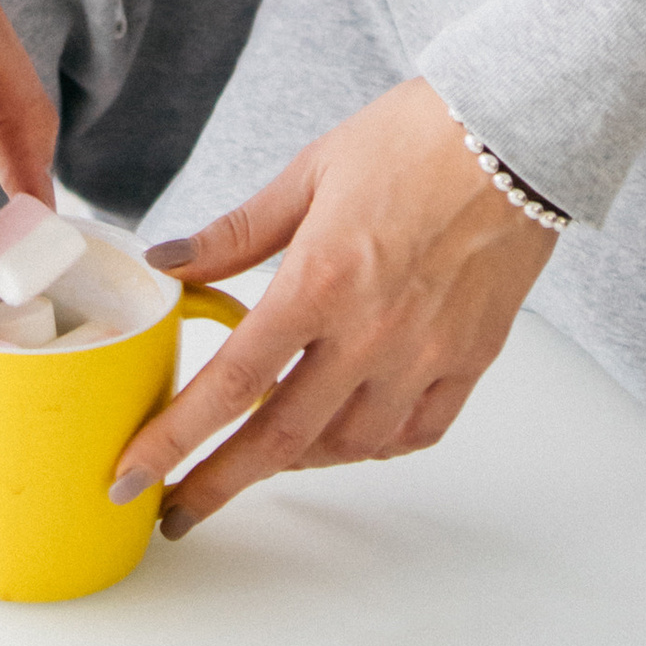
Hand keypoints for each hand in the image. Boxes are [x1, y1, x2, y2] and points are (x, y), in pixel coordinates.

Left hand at [108, 78, 556, 532]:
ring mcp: (424, 356)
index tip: (134, 476)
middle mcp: (371, 334)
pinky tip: (342, 434)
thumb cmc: (409, 141)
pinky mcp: (468, 364)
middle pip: (280, 438)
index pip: (231, 382)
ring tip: (256, 456)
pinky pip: (411, 435)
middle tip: (177, 510)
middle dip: (219, 483)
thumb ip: (236, 234)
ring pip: (346, 446)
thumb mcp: (307, 173)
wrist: (511, 135)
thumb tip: (167, 263)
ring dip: (293, 461)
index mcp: (320, 281)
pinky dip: (369, 445)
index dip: (175, 438)